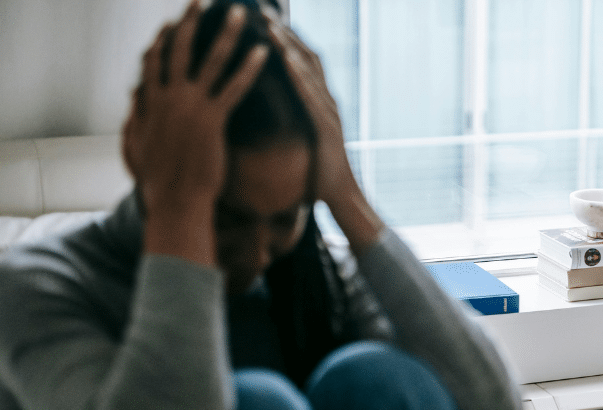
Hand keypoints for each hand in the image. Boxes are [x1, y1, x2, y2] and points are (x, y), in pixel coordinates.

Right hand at [124, 1, 266, 263]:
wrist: (175, 202)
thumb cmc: (157, 182)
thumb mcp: (135, 146)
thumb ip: (135, 117)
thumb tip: (133, 98)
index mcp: (149, 103)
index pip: (153, 62)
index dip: (163, 41)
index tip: (171, 23)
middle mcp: (168, 98)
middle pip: (179, 50)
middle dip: (190, 22)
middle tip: (201, 1)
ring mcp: (190, 107)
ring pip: (210, 61)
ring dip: (226, 34)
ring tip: (240, 14)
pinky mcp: (212, 120)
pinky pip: (234, 87)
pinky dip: (249, 68)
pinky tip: (263, 53)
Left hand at [264, 11, 358, 205]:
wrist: (341, 197)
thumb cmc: (318, 173)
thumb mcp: (300, 140)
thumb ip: (291, 121)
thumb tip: (267, 113)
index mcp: (319, 103)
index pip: (302, 61)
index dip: (284, 38)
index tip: (262, 19)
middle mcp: (327, 101)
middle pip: (306, 56)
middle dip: (284, 32)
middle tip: (261, 10)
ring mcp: (329, 113)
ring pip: (309, 71)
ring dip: (289, 46)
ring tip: (269, 25)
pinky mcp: (327, 127)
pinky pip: (311, 96)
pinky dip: (299, 76)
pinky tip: (285, 60)